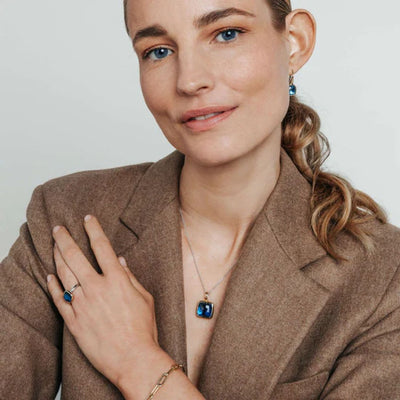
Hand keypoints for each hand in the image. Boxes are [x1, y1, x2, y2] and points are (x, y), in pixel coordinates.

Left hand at [47, 214, 159, 386]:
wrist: (133, 358)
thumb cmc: (143, 328)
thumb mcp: (145, 298)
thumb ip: (130, 276)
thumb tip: (119, 260)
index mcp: (117, 280)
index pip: (102, 247)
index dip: (93, 230)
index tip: (87, 219)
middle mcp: (97, 288)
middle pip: (75, 256)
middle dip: (64, 239)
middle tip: (57, 229)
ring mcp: (82, 304)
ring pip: (63, 274)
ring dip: (56, 257)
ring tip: (53, 246)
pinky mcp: (73, 321)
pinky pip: (58, 300)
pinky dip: (52, 286)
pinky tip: (49, 276)